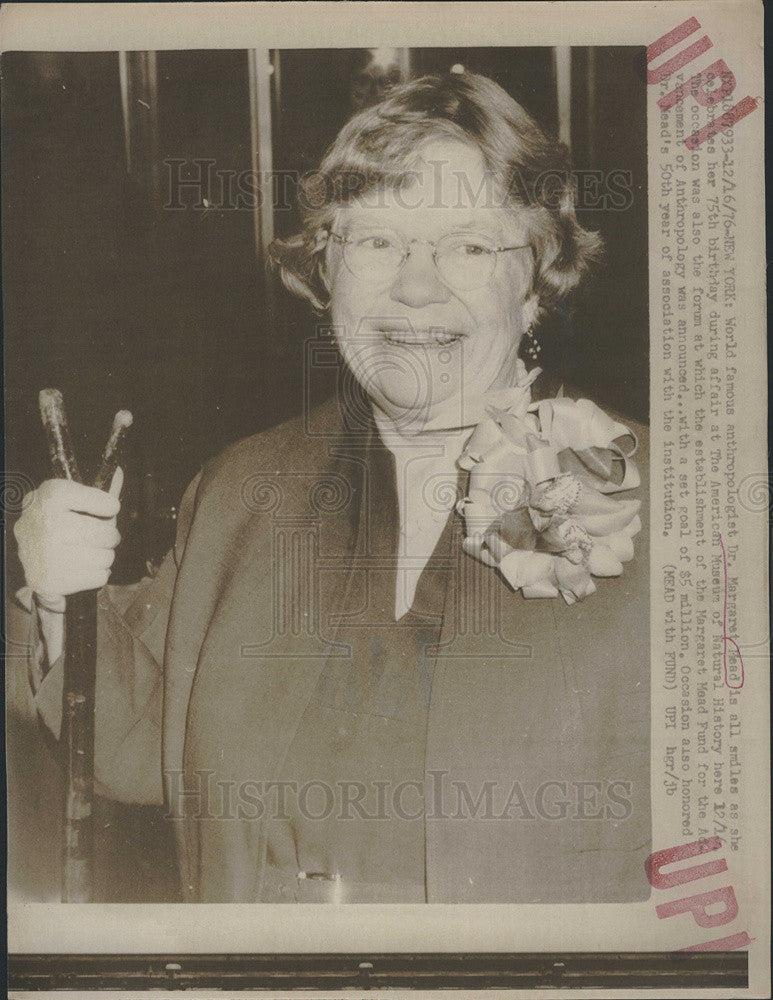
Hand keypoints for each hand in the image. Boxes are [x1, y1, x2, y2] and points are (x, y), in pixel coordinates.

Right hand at [14, 469, 122, 602]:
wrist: (24, 554)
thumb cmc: (56, 520)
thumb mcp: (69, 499)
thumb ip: (96, 490)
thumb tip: (119, 472)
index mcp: (51, 495)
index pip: (101, 499)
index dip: (108, 506)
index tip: (110, 508)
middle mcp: (47, 523)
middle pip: (107, 534)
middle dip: (109, 536)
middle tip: (100, 536)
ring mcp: (47, 554)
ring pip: (106, 557)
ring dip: (104, 556)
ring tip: (89, 552)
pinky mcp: (50, 581)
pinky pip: (100, 577)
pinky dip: (97, 574)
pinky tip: (82, 567)